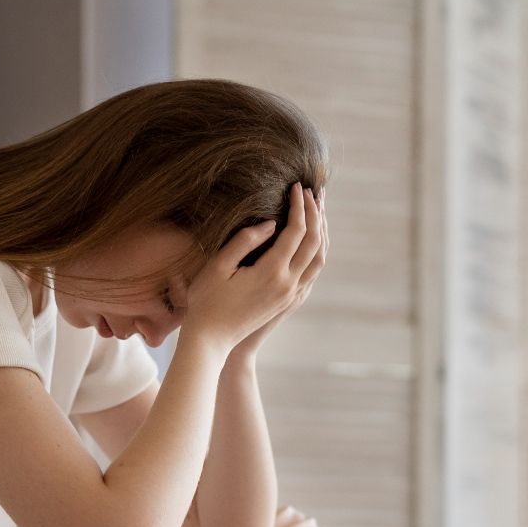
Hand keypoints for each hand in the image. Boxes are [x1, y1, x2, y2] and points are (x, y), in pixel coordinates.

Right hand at [182, 182, 324, 355]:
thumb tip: (271, 223)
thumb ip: (244, 241)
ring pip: (319, 259)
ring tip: (318, 210)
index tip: (296, 186)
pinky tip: (312, 241)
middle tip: (313, 191)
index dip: (299, 206)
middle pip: (315, 242)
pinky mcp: (288, 303)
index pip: (296, 231)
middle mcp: (288, 285)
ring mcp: (291, 296)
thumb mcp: (218, 266)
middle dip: (316, 213)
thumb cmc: (206, 301)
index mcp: (272, 273)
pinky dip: (317, 251)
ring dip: (321, 232)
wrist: (211, 340)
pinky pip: (312, 273)